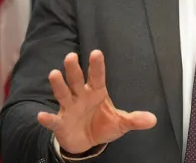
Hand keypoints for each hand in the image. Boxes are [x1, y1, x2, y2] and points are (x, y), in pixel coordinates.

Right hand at [37, 50, 156, 153]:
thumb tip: (153, 120)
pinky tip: (42, 115)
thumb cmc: (102, 125)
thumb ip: (134, 120)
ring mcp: (69, 108)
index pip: (97, 77)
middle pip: (76, 80)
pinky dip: (47, 119)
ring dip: (58, 84)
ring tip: (54, 74)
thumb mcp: (120, 123)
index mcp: (96, 92)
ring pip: (63, 94)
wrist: (85, 142)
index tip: (96, 53)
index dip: (97, 66)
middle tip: (71, 56)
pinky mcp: (60, 123)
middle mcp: (80, 96)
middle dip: (74, 69)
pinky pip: (53, 120)